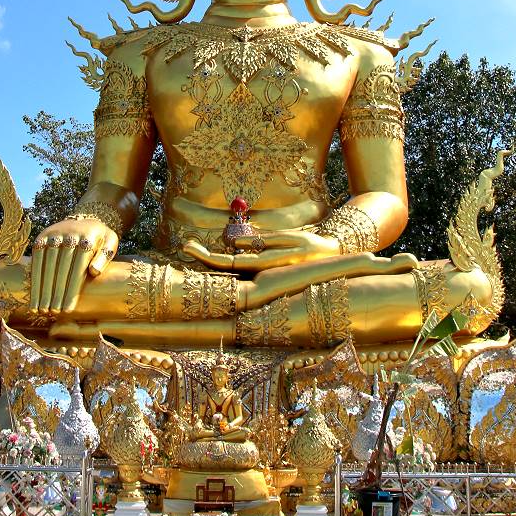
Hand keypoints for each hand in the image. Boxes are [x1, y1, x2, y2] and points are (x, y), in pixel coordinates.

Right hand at [30, 215, 117, 312]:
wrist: (86, 219)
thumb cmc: (99, 239)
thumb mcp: (110, 242)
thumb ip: (105, 256)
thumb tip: (94, 272)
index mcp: (88, 237)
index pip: (78, 267)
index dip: (71, 290)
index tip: (67, 309)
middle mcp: (69, 234)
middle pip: (61, 268)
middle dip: (56, 293)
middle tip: (53, 312)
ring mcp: (54, 235)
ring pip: (47, 265)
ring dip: (43, 288)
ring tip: (41, 309)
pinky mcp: (42, 237)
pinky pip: (37, 259)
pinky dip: (35, 278)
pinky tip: (34, 294)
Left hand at [182, 229, 340, 272]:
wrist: (331, 258)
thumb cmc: (311, 245)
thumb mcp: (290, 239)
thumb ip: (264, 241)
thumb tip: (233, 242)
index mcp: (267, 269)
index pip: (231, 265)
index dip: (210, 258)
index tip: (192, 248)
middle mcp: (261, 276)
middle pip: (225, 268)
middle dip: (204, 258)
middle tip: (185, 246)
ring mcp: (260, 276)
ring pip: (230, 270)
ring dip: (210, 260)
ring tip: (191, 248)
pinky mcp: (262, 273)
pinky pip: (239, 268)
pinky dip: (225, 260)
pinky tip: (211, 254)